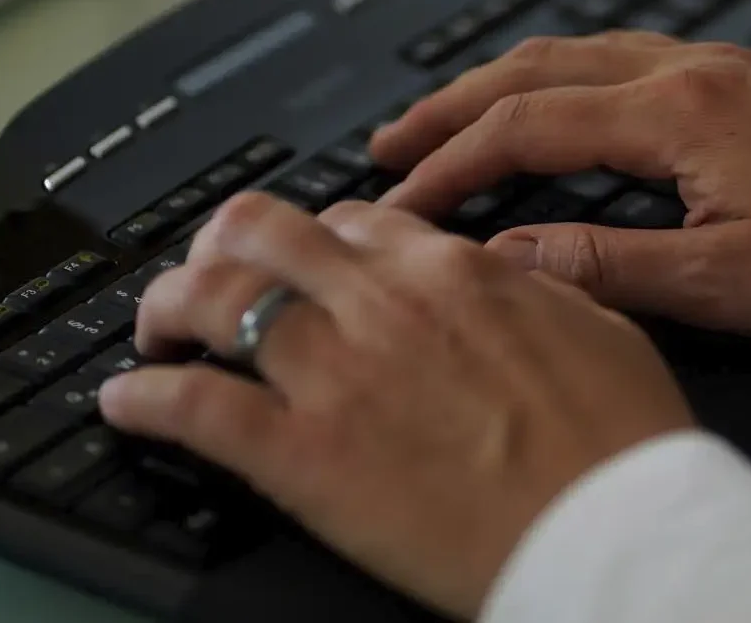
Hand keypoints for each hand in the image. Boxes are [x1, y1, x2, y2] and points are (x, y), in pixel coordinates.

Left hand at [98, 193, 694, 619]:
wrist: (617, 532)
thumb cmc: (622, 446)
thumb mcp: (599, 327)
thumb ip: (533, 289)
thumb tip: (507, 273)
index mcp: (455, 271)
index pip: (354, 219)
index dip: (316, 237)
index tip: (305, 261)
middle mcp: (383, 304)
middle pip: (262, 233)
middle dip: (221, 246)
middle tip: (209, 277)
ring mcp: (337, 375)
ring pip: (211, 299)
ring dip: (168, 308)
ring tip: (157, 333)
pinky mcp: (303, 456)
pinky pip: (193, 408)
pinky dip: (145, 400)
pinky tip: (127, 404)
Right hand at [372, 32, 750, 335]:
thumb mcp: (730, 284)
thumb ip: (610, 269)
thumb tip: (511, 261)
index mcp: (681, 113)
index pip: (527, 128)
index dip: (451, 167)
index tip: (399, 202)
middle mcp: (693, 69)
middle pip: (539, 70)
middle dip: (454, 107)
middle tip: (392, 144)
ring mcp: (722, 65)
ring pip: (582, 54)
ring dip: (507, 87)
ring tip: (454, 122)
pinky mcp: (747, 77)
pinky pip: (627, 59)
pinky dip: (567, 82)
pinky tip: (564, 109)